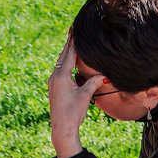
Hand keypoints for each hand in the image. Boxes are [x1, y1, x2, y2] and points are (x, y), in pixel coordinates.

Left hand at [47, 35, 103, 157]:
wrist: (62, 128)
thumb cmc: (73, 113)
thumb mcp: (86, 95)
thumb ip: (94, 82)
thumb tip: (105, 75)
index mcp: (61, 76)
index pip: (70, 54)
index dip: (74, 42)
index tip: (75, 30)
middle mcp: (55, 77)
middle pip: (64, 56)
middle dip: (69, 44)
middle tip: (73, 30)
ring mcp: (53, 82)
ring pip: (61, 63)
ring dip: (67, 53)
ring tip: (71, 42)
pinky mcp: (54, 87)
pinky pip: (60, 70)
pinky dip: (65, 62)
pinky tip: (68, 61)